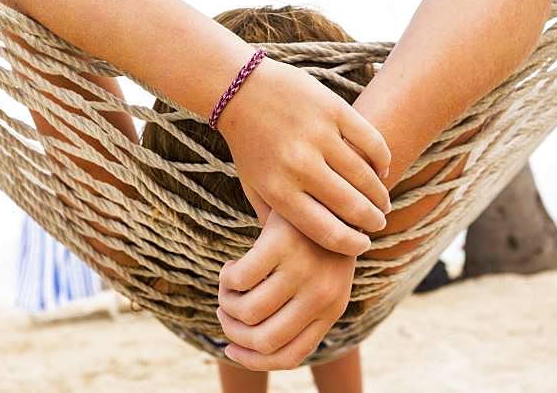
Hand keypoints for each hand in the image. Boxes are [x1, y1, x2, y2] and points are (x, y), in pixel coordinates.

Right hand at [217, 212, 354, 369]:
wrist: (329, 194)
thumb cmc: (318, 244)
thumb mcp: (320, 282)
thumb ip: (298, 314)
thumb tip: (251, 346)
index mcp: (331, 310)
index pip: (290, 356)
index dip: (253, 360)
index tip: (232, 348)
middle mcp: (321, 295)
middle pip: (263, 340)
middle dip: (233, 332)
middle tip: (224, 312)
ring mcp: (303, 270)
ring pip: (247, 311)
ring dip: (226, 303)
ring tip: (228, 287)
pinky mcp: (282, 243)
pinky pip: (239, 279)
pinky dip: (228, 278)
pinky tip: (231, 266)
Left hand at [218, 58, 390, 255]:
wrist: (239, 90)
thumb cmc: (248, 144)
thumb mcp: (253, 185)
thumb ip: (272, 217)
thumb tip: (293, 251)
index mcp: (279, 191)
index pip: (327, 231)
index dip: (352, 243)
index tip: (363, 244)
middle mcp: (299, 166)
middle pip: (351, 206)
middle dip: (372, 220)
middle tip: (380, 223)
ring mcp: (318, 136)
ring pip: (364, 176)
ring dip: (379, 193)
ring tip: (382, 201)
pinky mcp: (332, 109)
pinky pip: (370, 141)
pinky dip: (382, 159)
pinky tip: (382, 169)